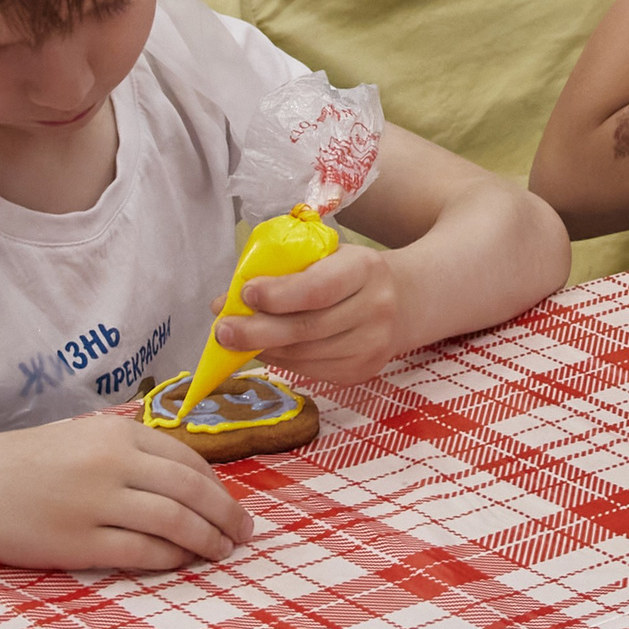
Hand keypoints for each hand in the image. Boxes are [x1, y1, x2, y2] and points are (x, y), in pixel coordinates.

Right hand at [0, 416, 250, 569]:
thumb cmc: (22, 461)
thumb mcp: (82, 439)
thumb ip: (128, 453)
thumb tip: (184, 479)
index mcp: (117, 435)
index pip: (189, 461)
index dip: (219, 486)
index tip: (231, 504)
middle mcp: (113, 463)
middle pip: (193, 490)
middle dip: (227, 515)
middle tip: (245, 534)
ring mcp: (95, 503)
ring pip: (175, 522)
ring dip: (207, 539)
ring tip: (221, 552)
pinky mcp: (76, 542)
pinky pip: (140, 552)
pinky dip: (170, 559)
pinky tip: (182, 563)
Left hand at [220, 243, 408, 385]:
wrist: (405, 302)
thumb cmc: (352, 273)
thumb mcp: (328, 256)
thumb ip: (282, 272)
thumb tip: (224, 302)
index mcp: (366, 269)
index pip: (319, 288)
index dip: (279, 294)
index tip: (246, 293)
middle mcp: (376, 309)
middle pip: (308, 328)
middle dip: (258, 331)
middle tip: (222, 331)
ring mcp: (371, 346)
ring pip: (305, 355)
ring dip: (264, 349)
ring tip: (235, 341)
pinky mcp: (361, 372)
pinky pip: (311, 370)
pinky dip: (282, 361)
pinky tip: (266, 349)